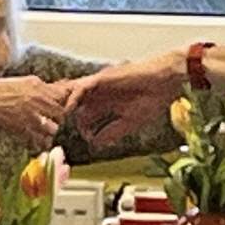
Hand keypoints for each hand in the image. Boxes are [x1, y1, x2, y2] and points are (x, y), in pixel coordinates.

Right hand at [0, 75, 67, 146]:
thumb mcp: (20, 81)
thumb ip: (38, 86)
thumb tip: (53, 89)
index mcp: (36, 85)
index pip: (62, 94)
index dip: (64, 100)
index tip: (62, 103)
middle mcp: (36, 100)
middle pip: (60, 112)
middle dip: (58, 116)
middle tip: (52, 117)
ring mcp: (29, 116)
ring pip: (53, 127)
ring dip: (50, 128)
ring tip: (43, 128)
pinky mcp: (21, 130)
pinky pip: (39, 140)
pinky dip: (40, 141)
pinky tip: (36, 139)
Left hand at [64, 53, 184, 149]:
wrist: (162, 82)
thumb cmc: (152, 101)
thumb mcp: (129, 123)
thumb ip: (111, 133)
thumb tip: (94, 144)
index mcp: (109, 106)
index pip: (87, 118)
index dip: (82, 130)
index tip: (80, 140)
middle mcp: (102, 96)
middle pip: (78, 109)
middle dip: (71, 122)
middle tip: (62, 133)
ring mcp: (100, 88)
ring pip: (75, 97)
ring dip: (67, 110)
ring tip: (61, 123)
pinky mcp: (100, 79)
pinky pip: (80, 89)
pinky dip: (73, 100)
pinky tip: (70, 112)